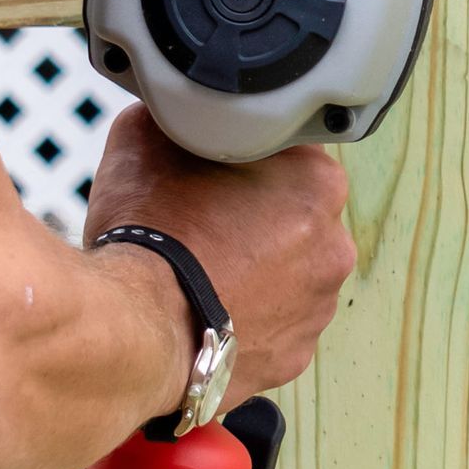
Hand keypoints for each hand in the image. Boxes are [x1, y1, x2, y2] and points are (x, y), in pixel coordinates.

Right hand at [84, 105, 355, 412]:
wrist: (134, 329)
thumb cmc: (147, 231)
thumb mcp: (147, 137)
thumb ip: (181, 117)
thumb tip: (177, 110)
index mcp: (318, 183)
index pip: (290, 156)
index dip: (246, 160)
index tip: (214, 173)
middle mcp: (334, 246)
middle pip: (294, 221)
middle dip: (256, 221)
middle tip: (201, 227)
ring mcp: (317, 308)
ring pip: (286, 278)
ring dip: (254, 274)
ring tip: (199, 275)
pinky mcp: (294, 357)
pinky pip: (271, 329)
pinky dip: (244, 322)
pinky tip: (205, 313)